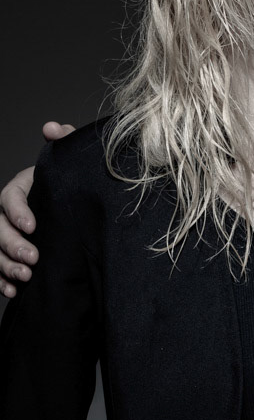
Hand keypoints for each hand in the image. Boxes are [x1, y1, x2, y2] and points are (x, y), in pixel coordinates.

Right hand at [0, 121, 74, 296]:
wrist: (79, 207)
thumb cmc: (72, 182)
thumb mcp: (70, 161)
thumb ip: (64, 141)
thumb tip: (52, 127)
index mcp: (20, 188)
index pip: (10, 198)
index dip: (17, 213)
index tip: (33, 226)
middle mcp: (8, 212)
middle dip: (12, 245)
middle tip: (33, 259)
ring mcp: (7, 233)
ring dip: (5, 266)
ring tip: (26, 277)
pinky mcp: (10, 253)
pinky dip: (2, 281)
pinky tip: (13, 291)